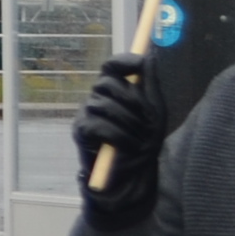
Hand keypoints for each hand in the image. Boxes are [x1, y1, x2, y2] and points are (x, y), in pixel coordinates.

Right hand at [76, 55, 165, 221]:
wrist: (132, 180)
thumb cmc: (143, 146)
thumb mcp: (154, 113)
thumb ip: (150, 85)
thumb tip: (150, 55)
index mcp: (114, 93)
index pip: (111, 67)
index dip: (123, 61)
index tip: (140, 64)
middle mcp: (96, 100)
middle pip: (107, 82)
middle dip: (133, 100)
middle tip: (148, 121)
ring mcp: (86, 115)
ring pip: (103, 104)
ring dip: (129, 123)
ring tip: (140, 141)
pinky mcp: (80, 133)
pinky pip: (97, 125)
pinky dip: (117, 136)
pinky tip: (127, 147)